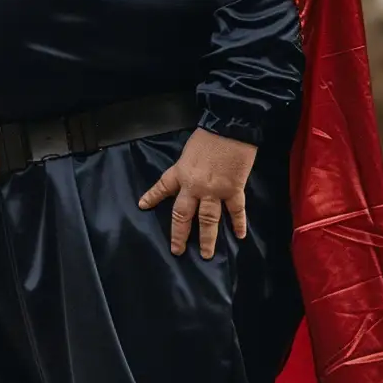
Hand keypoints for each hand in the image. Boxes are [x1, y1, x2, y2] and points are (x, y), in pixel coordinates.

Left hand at [138, 126, 256, 257]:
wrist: (229, 127)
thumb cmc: (208, 134)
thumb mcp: (189, 150)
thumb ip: (188, 166)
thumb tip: (190, 176)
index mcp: (180, 172)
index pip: (162, 187)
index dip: (152, 197)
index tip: (143, 205)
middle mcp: (194, 186)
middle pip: (182, 215)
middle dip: (179, 234)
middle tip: (177, 250)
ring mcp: (214, 191)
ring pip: (208, 220)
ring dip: (208, 239)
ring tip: (207, 255)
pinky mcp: (233, 190)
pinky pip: (235, 211)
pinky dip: (239, 224)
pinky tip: (240, 235)